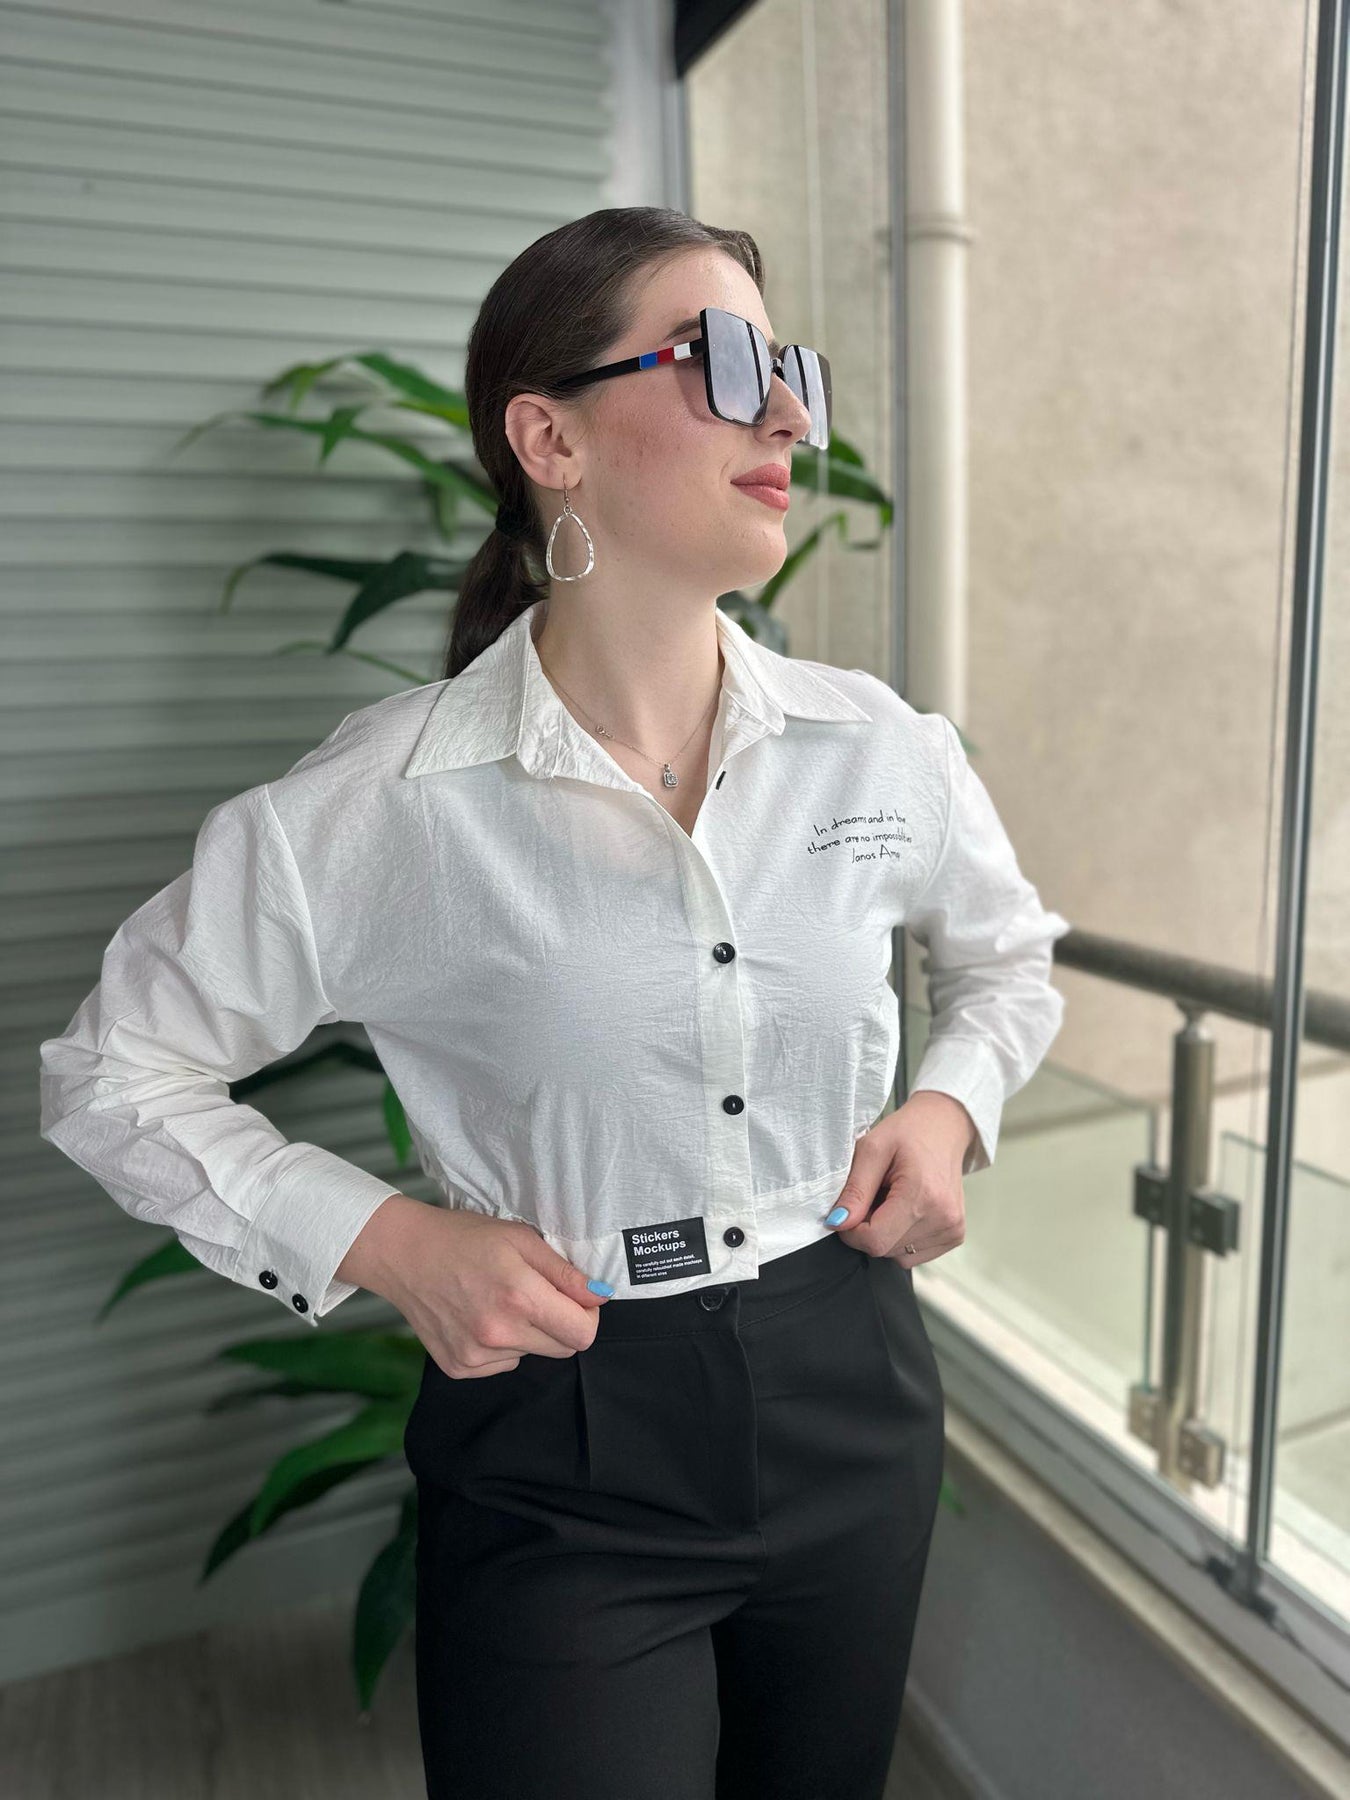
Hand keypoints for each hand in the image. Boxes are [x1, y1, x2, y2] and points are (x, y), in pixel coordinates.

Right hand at [344, 1196, 611, 1379]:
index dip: (587, 1315)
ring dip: (527, 1333)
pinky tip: (479, 1316)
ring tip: (498, 1300)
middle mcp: (499, 1334)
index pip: (582, 1334)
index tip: (575, 1298)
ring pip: (531, 1354)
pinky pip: (503, 1364)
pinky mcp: (459, 1368)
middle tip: (535, 1294)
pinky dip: (501, 1346)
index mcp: (519, 1297)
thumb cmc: (465, 1239)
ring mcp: (476, 1356)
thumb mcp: (521, 1239)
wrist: (404, 1254)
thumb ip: (564, 1272)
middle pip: (562, 1349)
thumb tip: (601, 1295)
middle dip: (559, 1323)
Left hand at [823, 1092, 974, 1266]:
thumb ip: (855, 1190)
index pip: (875, 1240)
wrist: (943, 1128)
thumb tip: (837, 1223)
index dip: (851, 1230)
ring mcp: (952, 1229)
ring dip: (885, 1233)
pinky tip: (906, 1210)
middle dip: (868, 1228)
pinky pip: (913, 1255)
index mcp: (923, 1195)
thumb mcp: (872, 1149)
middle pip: (884, 1249)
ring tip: (892, 1198)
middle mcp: (944, 1218)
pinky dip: (901, 1238)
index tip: (849, 1208)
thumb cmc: (907, 1133)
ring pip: (897, 1255)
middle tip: (874, 1194)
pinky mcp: (955, 1235)